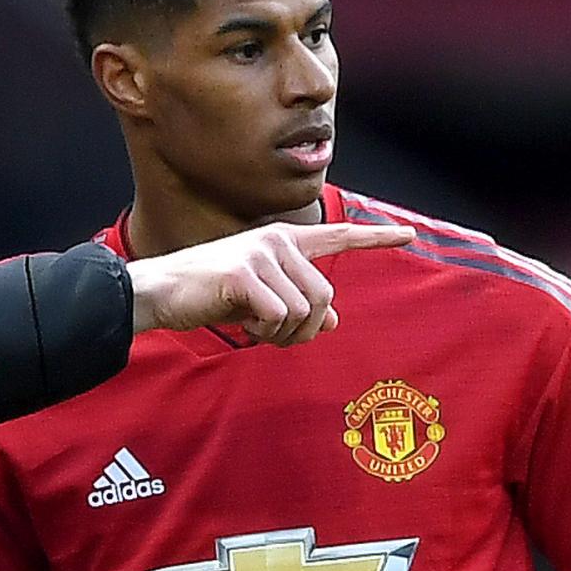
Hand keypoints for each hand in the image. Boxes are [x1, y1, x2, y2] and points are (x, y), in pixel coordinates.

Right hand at [127, 219, 413, 343]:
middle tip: (273, 336)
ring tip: (254, 327)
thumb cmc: (210, 296)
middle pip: (324, 297)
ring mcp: (261, 253)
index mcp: (283, 241)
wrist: (161, 292)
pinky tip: (239, 321)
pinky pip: (278, 317)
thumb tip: (332, 322)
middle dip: (305, 329)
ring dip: (283, 334)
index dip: (375, 238)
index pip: (337, 237)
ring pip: (304, 310)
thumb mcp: (261, 301)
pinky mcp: (244, 273)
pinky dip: (262, 331)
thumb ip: (298, 305)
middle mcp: (277, 241)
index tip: (409, 234)